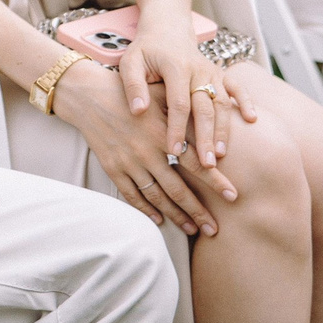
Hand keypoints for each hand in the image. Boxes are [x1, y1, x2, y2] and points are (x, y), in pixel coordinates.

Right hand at [52, 62, 223, 235]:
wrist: (88, 95)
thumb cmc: (130, 93)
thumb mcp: (160, 97)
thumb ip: (184, 115)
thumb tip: (213, 128)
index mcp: (162, 133)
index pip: (195, 163)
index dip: (215, 182)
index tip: (233, 196)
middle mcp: (146, 152)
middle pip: (178, 189)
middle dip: (198, 212)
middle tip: (214, 229)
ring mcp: (128, 162)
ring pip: (157, 197)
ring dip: (176, 216)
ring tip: (192, 229)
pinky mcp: (113, 168)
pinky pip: (132, 195)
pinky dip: (146, 209)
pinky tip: (159, 220)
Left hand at [127, 14, 237, 204]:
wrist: (167, 28)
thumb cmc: (146, 50)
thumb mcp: (130, 62)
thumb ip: (133, 86)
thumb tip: (139, 111)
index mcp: (175, 67)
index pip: (178, 103)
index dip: (177, 128)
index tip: (174, 151)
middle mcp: (198, 69)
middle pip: (205, 108)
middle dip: (205, 137)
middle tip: (206, 165)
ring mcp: (212, 71)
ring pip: (222, 103)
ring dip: (224, 129)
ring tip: (221, 155)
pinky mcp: (221, 73)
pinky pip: (238, 87)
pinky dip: (247, 101)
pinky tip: (251, 119)